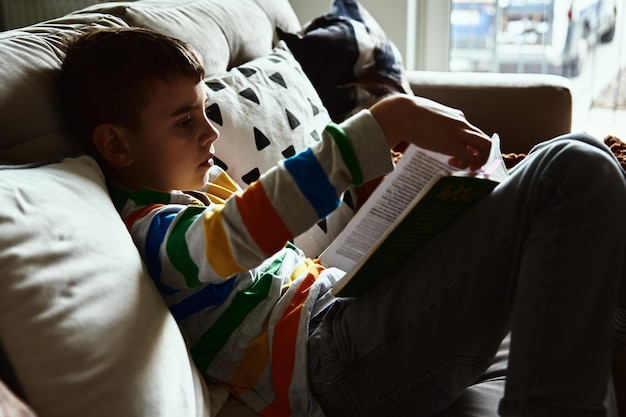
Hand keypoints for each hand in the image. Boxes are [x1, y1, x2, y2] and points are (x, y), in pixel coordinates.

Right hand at [369, 94, 491, 169]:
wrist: (403, 114)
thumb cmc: (408, 115)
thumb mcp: (425, 116)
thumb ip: (430, 123)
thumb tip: (417, 130)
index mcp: (456, 117)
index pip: (473, 132)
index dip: (471, 146)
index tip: (462, 154)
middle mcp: (463, 124)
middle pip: (485, 140)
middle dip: (482, 155)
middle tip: (470, 165)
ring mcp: (459, 134)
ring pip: (486, 147)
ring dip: (480, 160)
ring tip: (467, 167)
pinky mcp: (453, 145)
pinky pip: (470, 158)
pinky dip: (466, 164)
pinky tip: (453, 164)